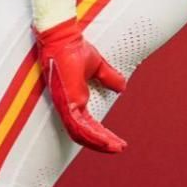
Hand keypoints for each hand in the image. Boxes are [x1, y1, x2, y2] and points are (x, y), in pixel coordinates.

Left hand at [35, 18, 126, 152]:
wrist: (64, 37)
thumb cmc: (74, 49)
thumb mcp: (98, 66)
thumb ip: (109, 78)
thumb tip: (122, 88)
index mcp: (75, 100)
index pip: (89, 125)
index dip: (103, 135)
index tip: (118, 142)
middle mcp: (69, 106)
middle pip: (86, 134)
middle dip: (103, 143)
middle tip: (119, 148)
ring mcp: (65, 106)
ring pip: (81, 134)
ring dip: (98, 143)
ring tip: (115, 147)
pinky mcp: (65, 103)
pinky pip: (77, 126)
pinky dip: (91, 136)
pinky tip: (104, 140)